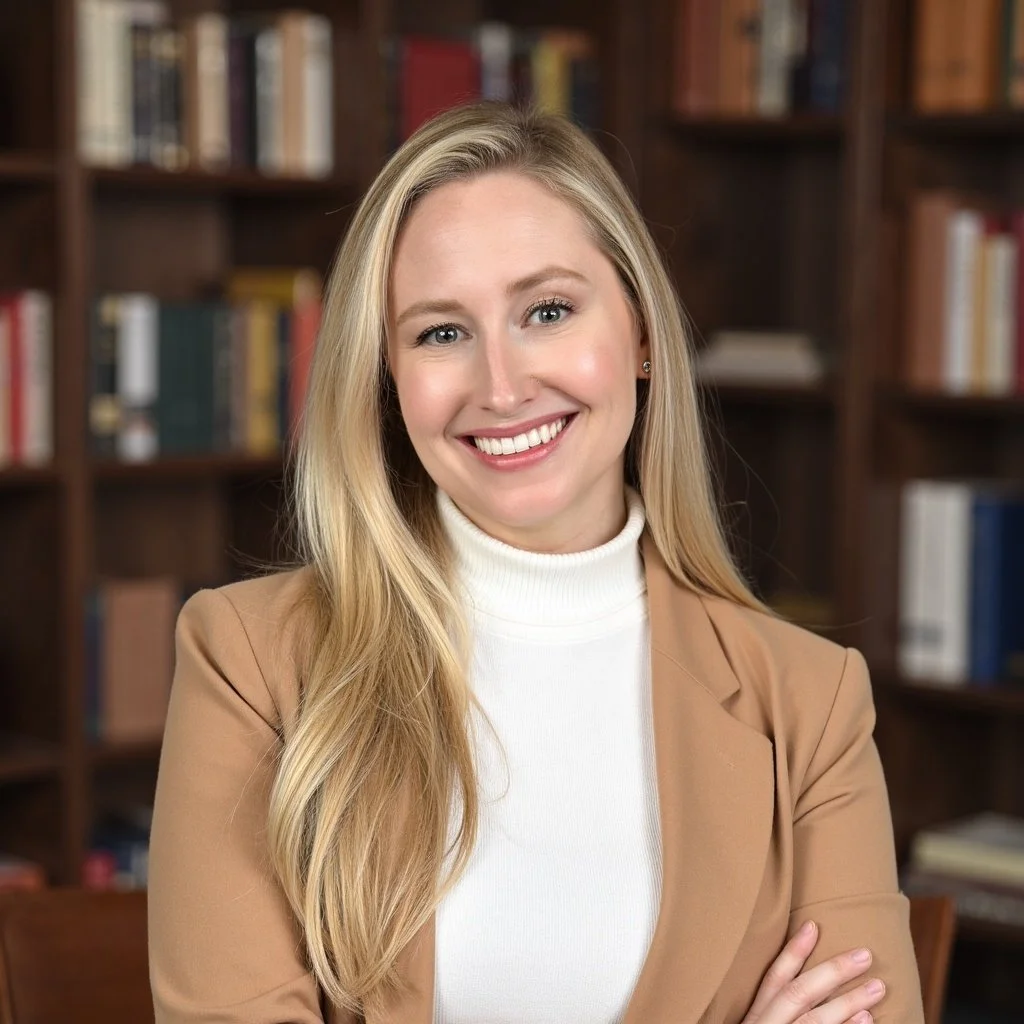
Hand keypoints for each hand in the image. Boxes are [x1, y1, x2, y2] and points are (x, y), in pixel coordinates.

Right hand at [741, 920, 886, 1023]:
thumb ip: (772, 1010)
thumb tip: (809, 981)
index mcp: (754, 1018)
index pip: (773, 979)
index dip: (793, 952)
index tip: (814, 926)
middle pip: (799, 995)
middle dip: (832, 972)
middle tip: (865, 955)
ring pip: (816, 1021)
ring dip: (849, 1003)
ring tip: (877, 988)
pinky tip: (866, 1022)